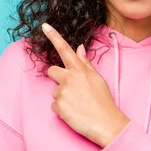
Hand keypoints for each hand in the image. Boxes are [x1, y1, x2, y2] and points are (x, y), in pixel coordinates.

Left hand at [41, 23, 130, 147]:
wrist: (107, 124)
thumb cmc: (104, 102)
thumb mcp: (98, 79)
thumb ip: (86, 63)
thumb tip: (79, 47)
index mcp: (80, 70)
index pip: (64, 49)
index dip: (53, 36)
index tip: (44, 26)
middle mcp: (69, 78)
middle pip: (51, 71)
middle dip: (57, 78)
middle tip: (71, 90)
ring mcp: (62, 92)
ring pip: (54, 91)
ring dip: (62, 97)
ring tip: (78, 105)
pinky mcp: (58, 106)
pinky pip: (54, 105)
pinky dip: (62, 110)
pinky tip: (74, 113)